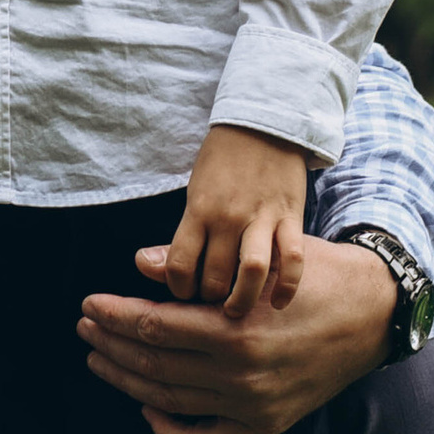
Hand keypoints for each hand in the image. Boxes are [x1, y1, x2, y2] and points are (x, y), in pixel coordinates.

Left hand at [78, 235, 402, 433]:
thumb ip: (196, 266)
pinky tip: (148, 411)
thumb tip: (139, 262)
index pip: (155, 327)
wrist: (373, 315)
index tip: (89, 305)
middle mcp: (242, 375)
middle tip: (85, 328)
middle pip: (156, 364)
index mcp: (237, 330)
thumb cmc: (311, 275)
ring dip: (129, 381)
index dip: (115, 316)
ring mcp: (254, 406)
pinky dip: (172, 431)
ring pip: (172, 400)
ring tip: (100, 360)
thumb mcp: (259, 260)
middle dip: (112, 346)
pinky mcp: (266, 425)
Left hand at [162, 120, 309, 319]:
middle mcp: (228, 216)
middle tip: (210, 304)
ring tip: (237, 310)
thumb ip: (179, 235)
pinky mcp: (291, 217)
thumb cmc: (223, 161)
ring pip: (252, 271)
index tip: (183, 293)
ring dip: (244, 298)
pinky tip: (278, 303)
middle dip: (209, 300)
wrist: (263, 124)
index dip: (177, 289)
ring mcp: (262, 217)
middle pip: (215, 275)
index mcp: (199, 209)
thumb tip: (141, 265)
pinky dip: (287, 286)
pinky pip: (291, 259)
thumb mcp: (194, 192)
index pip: (179, 264)